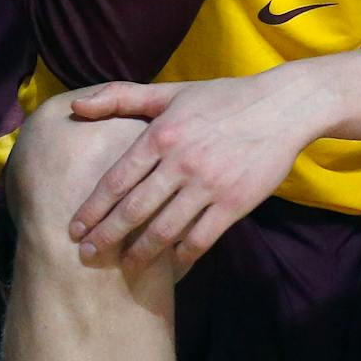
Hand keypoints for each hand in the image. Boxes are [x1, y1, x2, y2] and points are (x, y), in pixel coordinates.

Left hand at [64, 73, 318, 276]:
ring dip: (139, 254)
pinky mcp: (235, 202)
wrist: (286, 106)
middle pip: (133, 210)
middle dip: (105, 238)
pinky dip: (182, 256)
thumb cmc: (226, 98)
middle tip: (85, 257)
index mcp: (161, 135)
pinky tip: (173, 263)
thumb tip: (75, 105)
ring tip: (125, 267)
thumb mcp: (173, 92)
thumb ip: (122, 96)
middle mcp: (181, 161)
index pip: (115, 180)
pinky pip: (201, 238)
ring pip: (163, 230)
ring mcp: (209, 184)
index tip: (74, 230)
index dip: (91, 209)